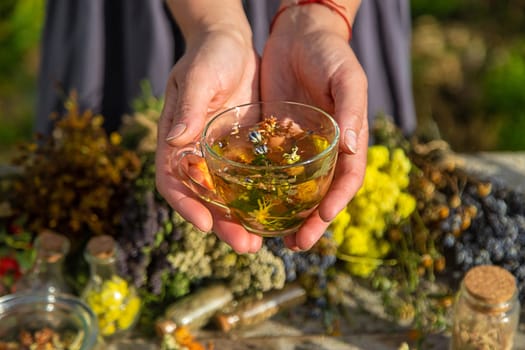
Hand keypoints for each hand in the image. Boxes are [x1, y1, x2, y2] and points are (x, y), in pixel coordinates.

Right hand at [155, 29, 264, 252]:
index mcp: (177, 142)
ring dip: (243, 221)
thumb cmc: (209, 56)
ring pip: (229, 198)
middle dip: (222, 225)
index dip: (186, 205)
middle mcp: (197, 156)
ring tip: (262, 242)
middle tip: (245, 246)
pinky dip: (261, 199)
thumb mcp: (199, 77)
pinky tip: (281, 213)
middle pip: (204, 200)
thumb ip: (189, 108)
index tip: (204, 224)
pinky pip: (252, 181)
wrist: (232, 44)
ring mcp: (222, 157)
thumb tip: (175, 141)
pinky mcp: (246, 152)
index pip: (173, 181)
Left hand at [261, 3, 367, 249]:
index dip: (337, 203)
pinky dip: (265, 188)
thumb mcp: (347, 77)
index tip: (321, 220)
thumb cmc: (330, 54)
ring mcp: (299, 146)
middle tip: (294, 244)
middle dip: (310, 222)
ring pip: (295, 188)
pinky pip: (270, 168)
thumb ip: (352, 109)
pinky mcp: (275, 137)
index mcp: (347, 140)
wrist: (299, 33)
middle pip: (320, 194)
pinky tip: (250, 202)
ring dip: (287, 213)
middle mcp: (324, 150)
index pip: (346, 180)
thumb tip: (353, 148)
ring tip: (271, 235)